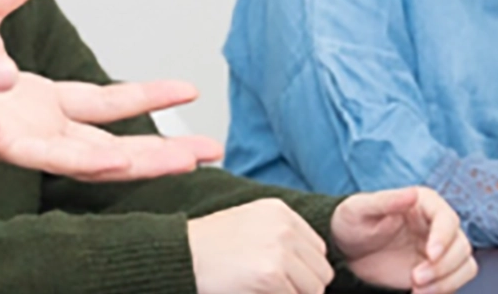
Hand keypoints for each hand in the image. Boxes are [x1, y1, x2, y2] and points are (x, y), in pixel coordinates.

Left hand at [0, 72, 224, 180]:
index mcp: (28, 95)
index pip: (100, 104)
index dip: (145, 98)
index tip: (190, 91)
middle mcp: (24, 123)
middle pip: (108, 142)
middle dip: (161, 149)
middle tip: (213, 149)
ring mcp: (7, 137)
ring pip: (84, 159)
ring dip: (134, 161)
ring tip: (182, 160)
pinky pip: (39, 157)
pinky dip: (77, 159)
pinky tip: (114, 161)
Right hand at [189, 199, 334, 293]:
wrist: (177, 256)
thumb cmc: (208, 247)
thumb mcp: (248, 225)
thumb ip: (282, 237)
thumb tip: (316, 270)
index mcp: (280, 211)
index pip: (318, 251)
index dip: (301, 269)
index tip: (275, 273)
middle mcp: (283, 226)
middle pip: (321, 271)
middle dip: (301, 285)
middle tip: (267, 284)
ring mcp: (279, 249)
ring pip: (313, 289)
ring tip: (258, 286)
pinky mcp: (271, 273)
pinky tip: (250, 289)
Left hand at [332, 187, 476, 293]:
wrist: (347, 251)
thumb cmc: (352, 223)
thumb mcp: (359, 209)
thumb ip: (385, 201)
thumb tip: (413, 193)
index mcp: (423, 203)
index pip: (447, 219)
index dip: (444, 238)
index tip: (430, 255)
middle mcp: (437, 225)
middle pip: (461, 245)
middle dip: (442, 266)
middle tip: (416, 278)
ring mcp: (440, 249)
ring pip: (464, 265)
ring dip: (446, 281)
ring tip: (417, 288)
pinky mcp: (438, 269)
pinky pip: (455, 281)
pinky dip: (443, 289)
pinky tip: (419, 293)